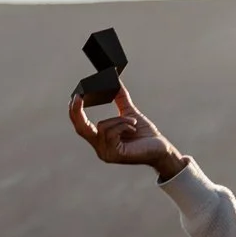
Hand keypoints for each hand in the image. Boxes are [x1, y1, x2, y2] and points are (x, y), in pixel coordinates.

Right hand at [68, 88, 187, 179]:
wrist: (161, 148)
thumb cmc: (146, 134)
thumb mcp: (130, 114)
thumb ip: (120, 99)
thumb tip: (116, 81)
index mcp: (101, 140)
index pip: (82, 126)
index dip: (75, 112)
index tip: (75, 96)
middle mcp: (100, 148)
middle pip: (81, 129)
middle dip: (77, 112)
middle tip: (78, 96)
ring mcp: (106, 153)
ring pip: (103, 126)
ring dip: (120, 120)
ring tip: (133, 124)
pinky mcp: (115, 155)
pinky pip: (112, 132)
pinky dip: (124, 125)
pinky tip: (133, 129)